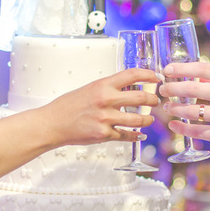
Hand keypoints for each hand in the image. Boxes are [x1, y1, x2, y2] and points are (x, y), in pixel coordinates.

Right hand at [40, 68, 159, 146]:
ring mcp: (106, 118)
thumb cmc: (68, 106)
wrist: (53, 123)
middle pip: (140, 98)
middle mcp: (106, 100)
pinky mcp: (104, 134)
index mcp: (102, 85)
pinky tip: (139, 134)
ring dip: (148, 120)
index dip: (148, 75)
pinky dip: (135, 135)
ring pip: (138, 120)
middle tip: (156, 101)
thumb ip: (108, 88)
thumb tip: (128, 88)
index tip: (156, 77)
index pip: (132, 75)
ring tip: (149, 119)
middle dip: (152, 100)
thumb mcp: (89, 89)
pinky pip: (126, 135)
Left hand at [159, 62, 209, 150]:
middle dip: (172, 88)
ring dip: (175, 108)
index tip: (167, 70)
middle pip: (193, 88)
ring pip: (192, 111)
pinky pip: (198, 131)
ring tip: (167, 106)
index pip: (202, 68)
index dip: (181, 68)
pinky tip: (174, 124)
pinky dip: (182, 128)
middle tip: (162, 89)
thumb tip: (192, 73)